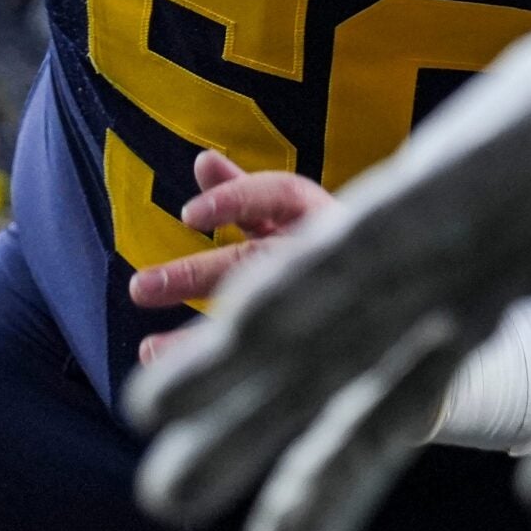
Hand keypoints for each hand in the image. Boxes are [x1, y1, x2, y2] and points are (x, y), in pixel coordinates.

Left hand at [125, 0, 530, 530]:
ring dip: (243, 354)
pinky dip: (313, 278)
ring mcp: (453, 202)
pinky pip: (379, 229)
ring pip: (334, 294)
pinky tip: (243, 316)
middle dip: (251, 423)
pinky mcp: (470, 156)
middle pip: (336, 351)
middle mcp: (452, 252)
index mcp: (491, 293)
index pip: (396, 400)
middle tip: (162, 497)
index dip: (328, 473)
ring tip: (151, 406)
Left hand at [129, 153, 331, 366]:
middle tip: (139, 288)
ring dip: (197, 338)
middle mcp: (328, 254)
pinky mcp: (328, 348)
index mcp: (322, 216)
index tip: (188, 216)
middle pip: (259, 263)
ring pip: (260, 318)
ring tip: (148, 349)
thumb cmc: (333, 252)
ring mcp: (328, 301)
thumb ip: (246, 193)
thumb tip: (203, 159)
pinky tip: (176, 371)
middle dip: (196, 276)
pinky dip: (218, 367)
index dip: (234, 199)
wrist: (391, 304)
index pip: (281, 195)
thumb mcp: (293, 218)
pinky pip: (265, 360)